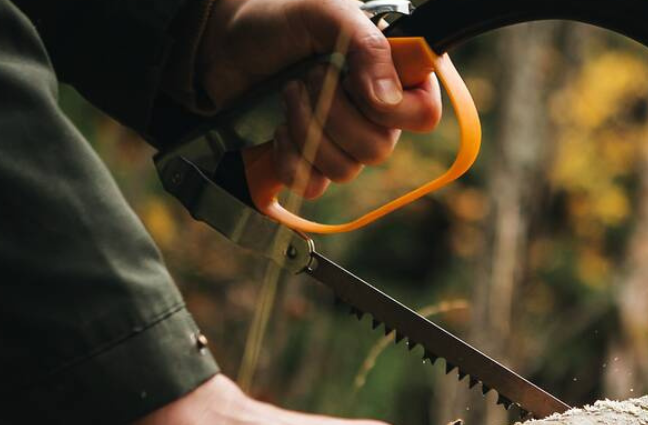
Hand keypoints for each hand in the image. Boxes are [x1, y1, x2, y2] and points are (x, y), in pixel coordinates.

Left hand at [195, 0, 441, 198]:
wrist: (223, 41)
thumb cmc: (279, 20)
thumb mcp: (326, 12)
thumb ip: (367, 45)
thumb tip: (388, 100)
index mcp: (395, 78)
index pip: (424, 116)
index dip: (391, 110)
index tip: (354, 82)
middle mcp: (378, 116)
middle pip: (379, 148)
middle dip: (332, 113)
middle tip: (308, 76)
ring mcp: (345, 144)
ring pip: (345, 169)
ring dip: (306, 128)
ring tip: (288, 93)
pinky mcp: (311, 163)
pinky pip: (312, 185)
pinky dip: (289, 157)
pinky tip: (278, 128)